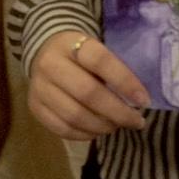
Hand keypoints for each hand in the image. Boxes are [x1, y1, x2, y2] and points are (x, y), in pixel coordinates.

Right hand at [26, 29, 148, 139]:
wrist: (44, 53)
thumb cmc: (80, 55)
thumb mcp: (96, 50)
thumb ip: (114, 71)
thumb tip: (137, 102)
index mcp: (70, 44)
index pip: (100, 61)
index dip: (125, 82)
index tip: (144, 101)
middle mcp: (50, 63)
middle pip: (87, 93)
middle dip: (118, 112)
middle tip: (136, 121)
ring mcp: (39, 87)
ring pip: (74, 115)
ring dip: (102, 126)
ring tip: (116, 126)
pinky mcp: (34, 106)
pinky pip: (61, 128)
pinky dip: (84, 135)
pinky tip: (97, 131)